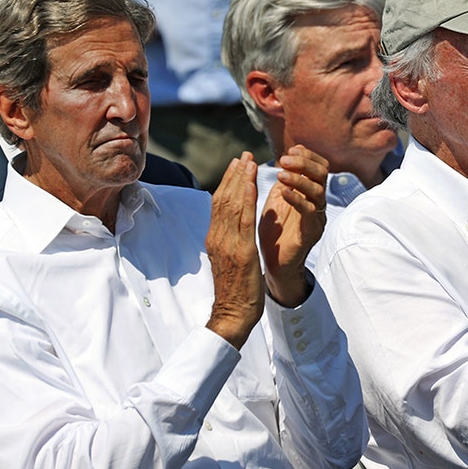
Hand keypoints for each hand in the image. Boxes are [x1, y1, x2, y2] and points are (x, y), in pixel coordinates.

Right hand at [206, 152, 264, 348]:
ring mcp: (227, 244)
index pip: (219, 204)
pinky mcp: (240, 251)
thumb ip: (231, 240)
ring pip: (231, 204)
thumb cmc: (236, 290)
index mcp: (215, 238)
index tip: (237, 165)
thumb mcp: (231, 259)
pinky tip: (252, 183)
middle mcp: (217, 237)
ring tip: (248, 161)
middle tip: (243, 155)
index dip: (228, 182)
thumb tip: (235, 225)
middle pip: (223, 199)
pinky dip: (246, 198)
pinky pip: (242, 219)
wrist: (233, 313)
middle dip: (234, 175)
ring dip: (240, 180)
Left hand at [259, 144, 328, 306]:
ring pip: (318, 191)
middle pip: (323, 174)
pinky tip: (282, 192)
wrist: (273, 263)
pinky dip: (297, 199)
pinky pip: (309, 211)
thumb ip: (283, 180)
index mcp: (310, 193)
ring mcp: (317, 218)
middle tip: (284, 159)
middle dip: (305, 163)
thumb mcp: (276, 199)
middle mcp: (318, 203)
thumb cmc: (274, 231)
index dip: (307, 155)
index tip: (291, 149)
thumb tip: (286, 156)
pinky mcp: (311, 232)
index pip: (319, 166)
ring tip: (280, 174)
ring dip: (300, 179)